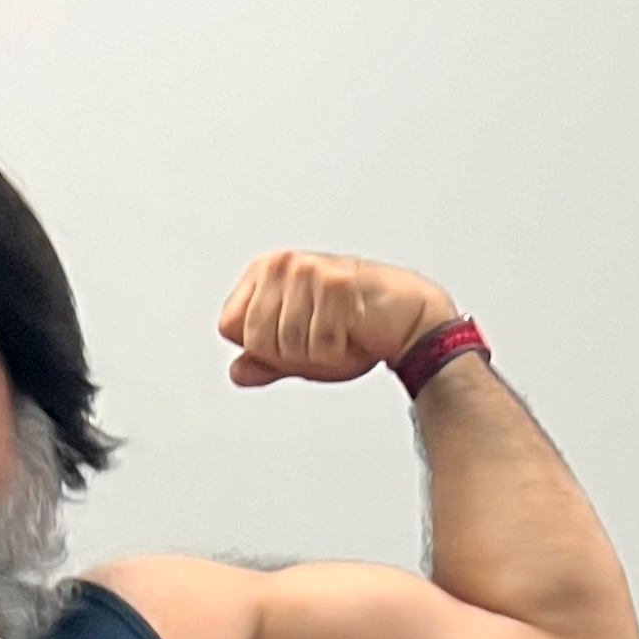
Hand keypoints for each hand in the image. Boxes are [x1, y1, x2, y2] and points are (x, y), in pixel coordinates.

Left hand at [217, 250, 458, 386]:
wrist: (410, 319)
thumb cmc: (359, 327)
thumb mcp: (300, 351)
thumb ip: (265, 362)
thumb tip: (237, 373)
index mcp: (264, 271)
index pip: (229, 326)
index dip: (260, 348)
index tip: (290, 338)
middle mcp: (281, 265)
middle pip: (256, 339)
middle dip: (289, 354)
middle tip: (319, 338)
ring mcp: (307, 271)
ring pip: (287, 344)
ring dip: (317, 354)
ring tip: (338, 334)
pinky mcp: (335, 283)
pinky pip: (318, 344)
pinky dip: (338, 352)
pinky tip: (352, 333)